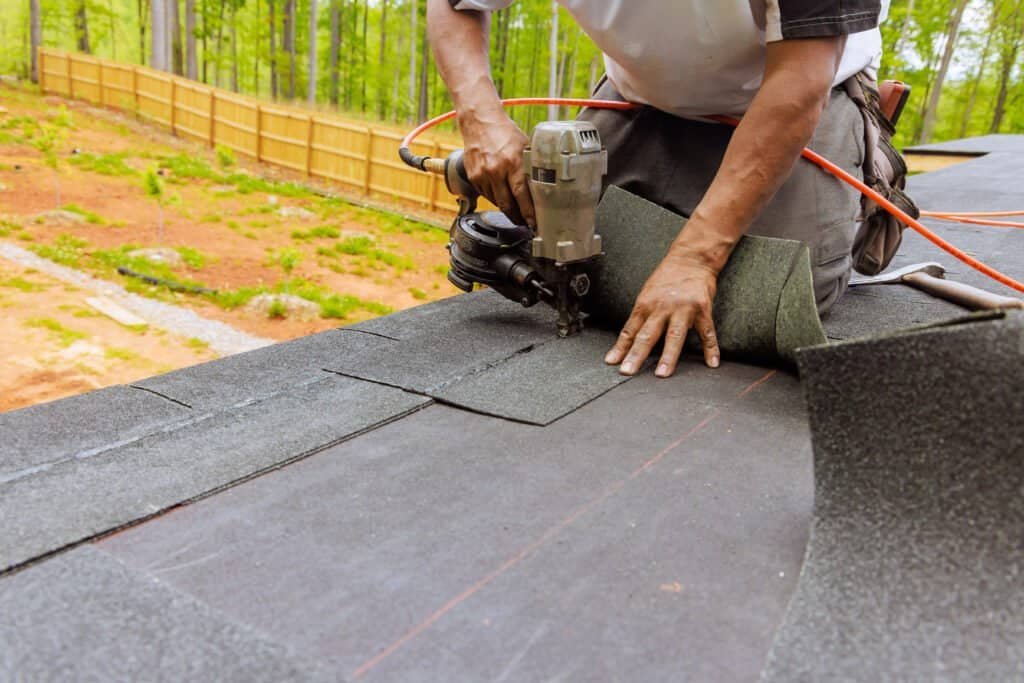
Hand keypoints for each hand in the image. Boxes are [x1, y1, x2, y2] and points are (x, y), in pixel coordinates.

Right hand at [459, 111, 535, 226]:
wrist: (479, 122)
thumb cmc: (504, 132)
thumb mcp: (524, 146)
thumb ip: (529, 166)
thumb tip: (541, 187)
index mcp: (512, 162)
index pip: (521, 195)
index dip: (528, 213)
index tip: (533, 223)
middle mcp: (495, 170)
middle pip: (507, 205)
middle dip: (517, 217)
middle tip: (525, 223)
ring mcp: (482, 174)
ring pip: (496, 202)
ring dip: (506, 208)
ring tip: (515, 211)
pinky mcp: (472, 177)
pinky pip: (486, 195)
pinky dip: (495, 198)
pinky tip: (501, 194)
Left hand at [604, 253, 721, 376]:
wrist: (691, 258)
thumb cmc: (667, 277)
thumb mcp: (647, 294)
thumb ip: (640, 316)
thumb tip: (628, 339)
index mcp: (645, 304)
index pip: (630, 330)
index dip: (620, 347)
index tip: (612, 363)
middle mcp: (662, 307)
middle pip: (647, 335)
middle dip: (637, 354)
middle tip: (628, 371)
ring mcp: (683, 309)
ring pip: (674, 336)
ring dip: (668, 356)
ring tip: (662, 374)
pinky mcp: (703, 309)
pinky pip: (707, 332)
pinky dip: (711, 348)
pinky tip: (712, 363)